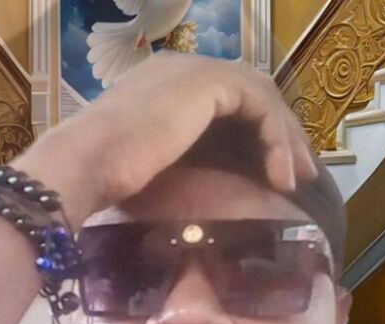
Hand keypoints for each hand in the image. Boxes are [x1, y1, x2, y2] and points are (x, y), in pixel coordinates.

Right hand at [15, 51, 316, 224]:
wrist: (87, 164)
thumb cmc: (105, 179)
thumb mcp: (153, 170)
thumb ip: (181, 166)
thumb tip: (205, 194)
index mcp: (164, 87)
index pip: (225, 102)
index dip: (254, 135)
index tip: (273, 174)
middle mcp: (180, 68)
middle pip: (249, 95)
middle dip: (278, 135)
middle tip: (298, 173)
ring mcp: (193, 71)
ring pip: (260, 97)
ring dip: (283, 139)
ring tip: (297, 179)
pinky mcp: (207, 83)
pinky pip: (259, 106)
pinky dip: (275, 141)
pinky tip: (281, 177)